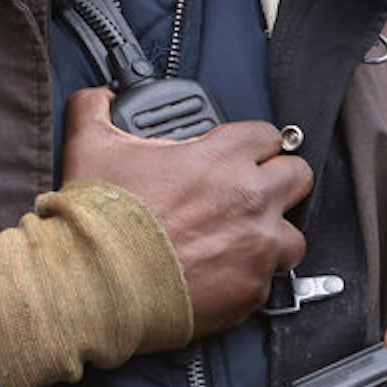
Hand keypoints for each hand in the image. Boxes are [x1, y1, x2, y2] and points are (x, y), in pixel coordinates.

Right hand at [59, 87, 311, 334]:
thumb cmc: (101, 221)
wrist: (99, 286)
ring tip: (242, 240)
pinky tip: (222, 275)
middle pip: (298, 176)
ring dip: (272, 235)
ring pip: (293, 235)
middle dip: (279, 181)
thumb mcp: (89, 147)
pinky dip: (250, 278)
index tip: (243, 154)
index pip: (268, 135)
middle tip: (253, 192)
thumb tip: (100, 97)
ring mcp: (257, 246)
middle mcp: (250, 198)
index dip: (255, 143)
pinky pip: (269, 281)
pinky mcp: (252, 290)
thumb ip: (96, 108)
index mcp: (220, 158)